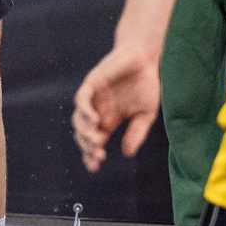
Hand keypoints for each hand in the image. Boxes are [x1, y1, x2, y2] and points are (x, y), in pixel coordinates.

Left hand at [72, 45, 160, 170]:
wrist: (146, 57)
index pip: (94, 142)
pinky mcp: (92, 82)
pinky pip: (81, 99)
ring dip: (85, 132)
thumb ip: (137, 132)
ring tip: (97, 141)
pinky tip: (94, 120)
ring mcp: (93, 97)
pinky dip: (85, 110)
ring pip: (79, 119)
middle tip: (99, 155)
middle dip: (88, 147)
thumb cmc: (146, 83)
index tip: (94, 168)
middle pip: (84, 134)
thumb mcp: (146, 114)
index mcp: (109, 120)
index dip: (91, 155)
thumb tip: (127, 154)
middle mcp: (97, 110)